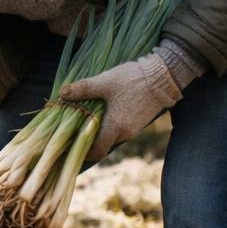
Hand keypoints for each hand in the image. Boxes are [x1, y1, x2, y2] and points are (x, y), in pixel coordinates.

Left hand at [57, 52, 181, 162]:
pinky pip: (120, 129)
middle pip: (102, 144)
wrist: (164, 75)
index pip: (96, 151)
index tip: (70, 146)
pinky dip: (110, 125)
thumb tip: (62, 93)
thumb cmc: (133, 79)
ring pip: (111, 136)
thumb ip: (83, 89)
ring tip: (86, 118)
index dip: (82, 152)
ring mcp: (134, 129)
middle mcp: (125, 133)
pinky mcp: (139, 122)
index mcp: (115, 127)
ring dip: (99, 130)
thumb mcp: (105, 82)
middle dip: (88, 138)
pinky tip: (102, 112)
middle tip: (73, 128)